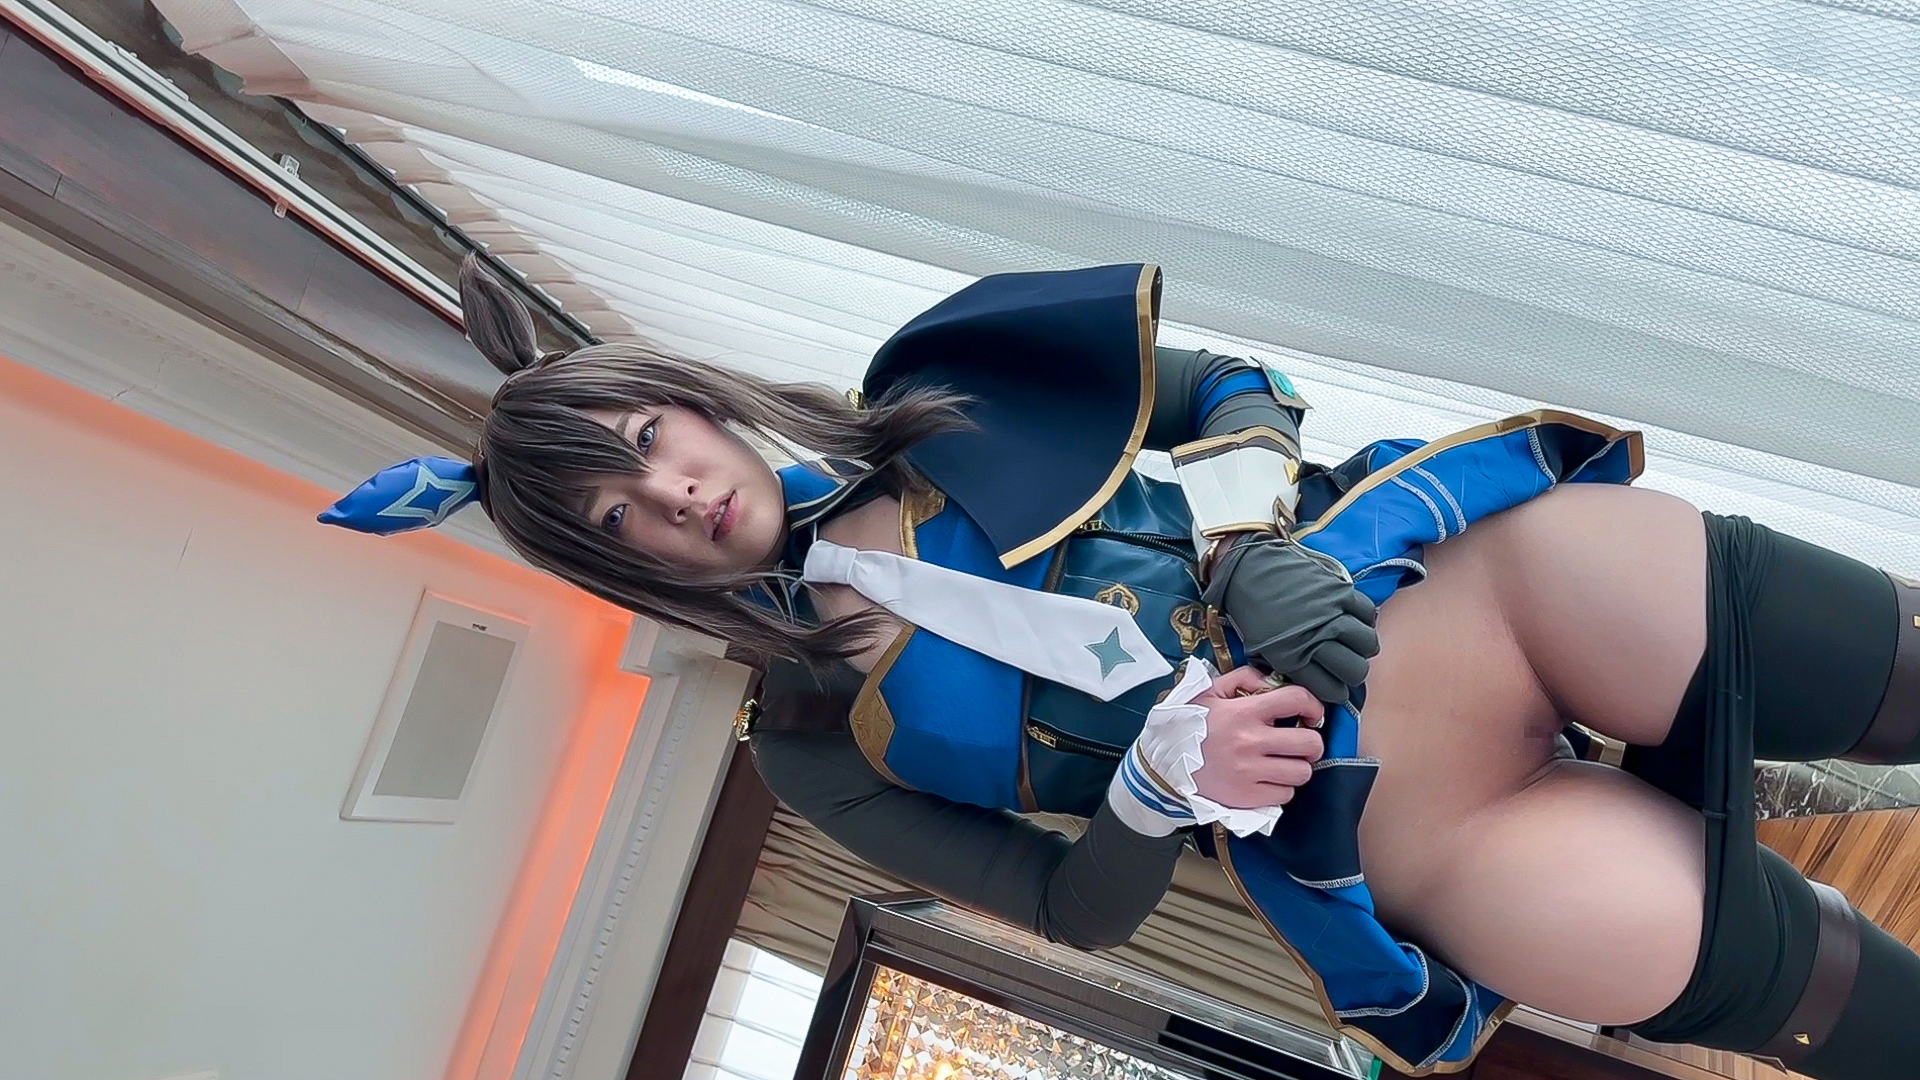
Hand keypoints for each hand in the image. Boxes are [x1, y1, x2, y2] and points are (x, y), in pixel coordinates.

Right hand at [1189, 667, 1324, 809]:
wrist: (1163, 767)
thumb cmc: (1188, 727)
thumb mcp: (1208, 692)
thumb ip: (1242, 677)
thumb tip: (1272, 680)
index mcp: (1242, 712)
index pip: (1296, 700)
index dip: (1314, 705)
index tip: (1312, 714)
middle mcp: (1249, 742)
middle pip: (1309, 744)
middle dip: (1311, 742)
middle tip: (1300, 743)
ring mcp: (1249, 773)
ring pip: (1301, 773)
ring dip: (1296, 768)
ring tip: (1282, 763)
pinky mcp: (1246, 798)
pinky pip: (1285, 795)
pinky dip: (1281, 789)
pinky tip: (1267, 780)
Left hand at [1203, 535, 1378, 703]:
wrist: (1249, 568)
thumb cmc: (1253, 611)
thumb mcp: (1261, 649)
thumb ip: (1291, 669)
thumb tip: (1320, 683)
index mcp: (1291, 657)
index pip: (1332, 689)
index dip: (1336, 691)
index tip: (1336, 686)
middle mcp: (1315, 637)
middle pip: (1355, 671)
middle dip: (1352, 674)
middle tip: (1346, 666)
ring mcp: (1331, 612)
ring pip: (1367, 644)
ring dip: (1362, 648)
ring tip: (1353, 644)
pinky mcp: (1340, 590)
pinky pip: (1367, 613)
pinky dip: (1365, 620)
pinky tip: (1354, 621)